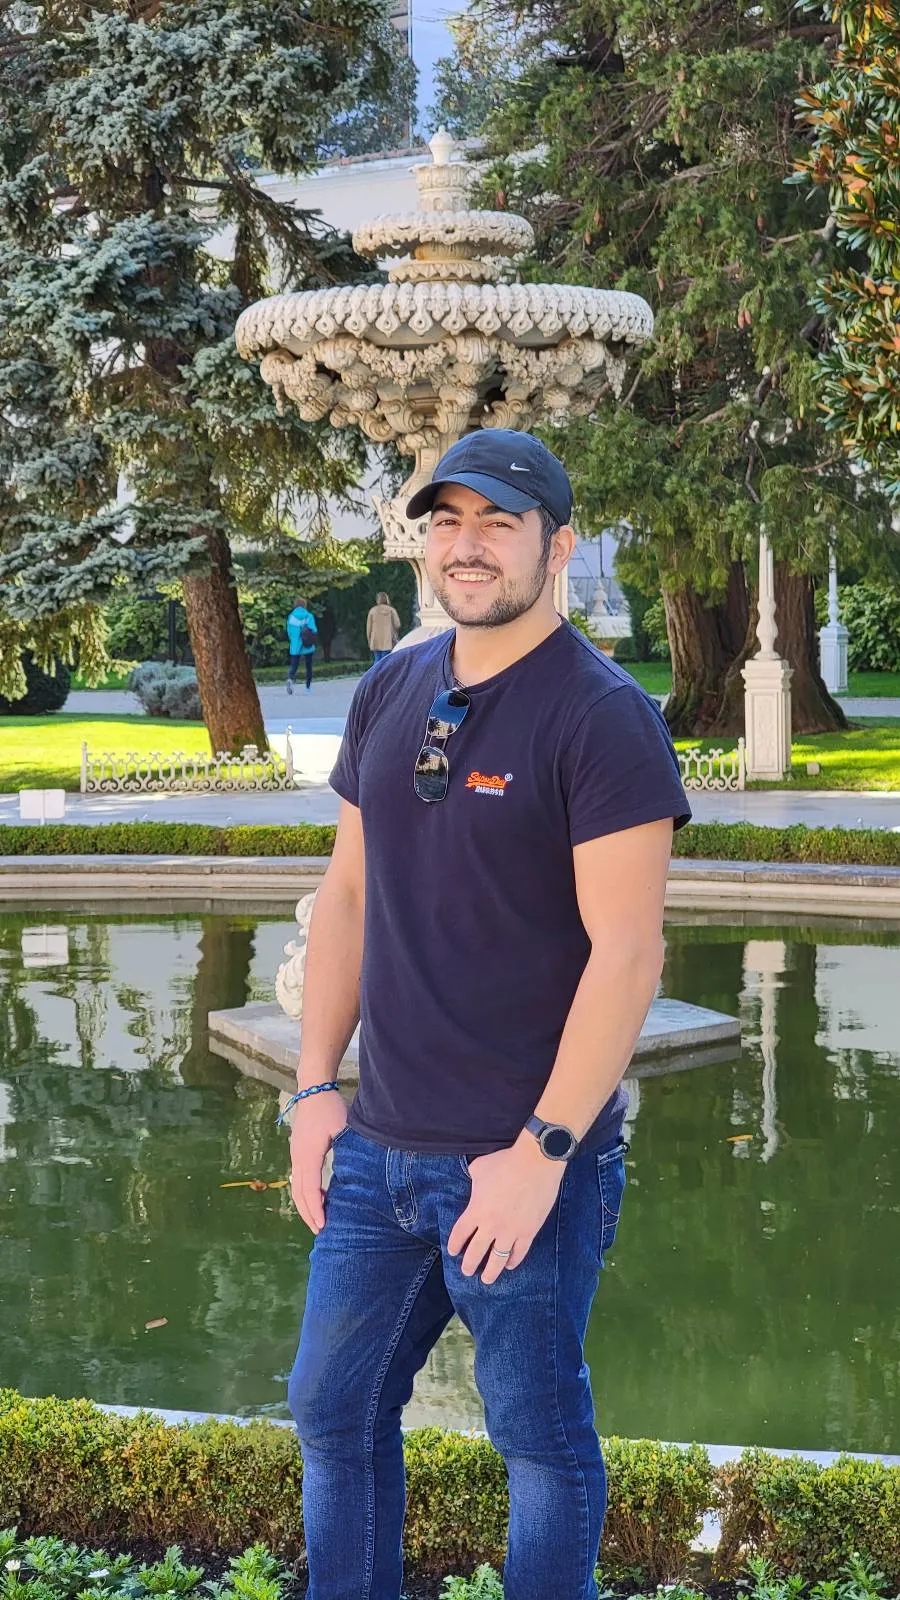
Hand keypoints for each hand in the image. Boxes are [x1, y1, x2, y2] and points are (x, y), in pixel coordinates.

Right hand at [289, 1091, 347, 1233]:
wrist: (313, 1089)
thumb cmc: (330, 1108)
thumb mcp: (343, 1129)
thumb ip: (348, 1151)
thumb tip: (357, 1174)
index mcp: (308, 1156)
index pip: (310, 1190)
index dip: (316, 1210)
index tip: (323, 1226)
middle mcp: (298, 1158)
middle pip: (299, 1193)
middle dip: (308, 1214)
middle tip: (320, 1231)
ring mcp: (295, 1155)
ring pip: (296, 1187)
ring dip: (305, 1205)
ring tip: (317, 1219)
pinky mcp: (298, 1152)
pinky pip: (299, 1178)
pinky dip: (305, 1193)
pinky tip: (319, 1197)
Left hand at [447, 1134, 564, 1284]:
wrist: (535, 1164)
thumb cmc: (505, 1163)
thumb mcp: (479, 1168)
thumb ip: (473, 1178)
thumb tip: (474, 1179)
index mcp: (476, 1210)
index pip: (460, 1234)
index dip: (455, 1245)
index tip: (453, 1252)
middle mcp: (491, 1225)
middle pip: (476, 1252)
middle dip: (469, 1265)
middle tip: (467, 1271)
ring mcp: (510, 1231)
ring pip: (497, 1259)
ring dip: (491, 1271)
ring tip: (486, 1279)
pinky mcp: (528, 1231)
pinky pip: (519, 1252)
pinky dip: (513, 1260)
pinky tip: (510, 1265)